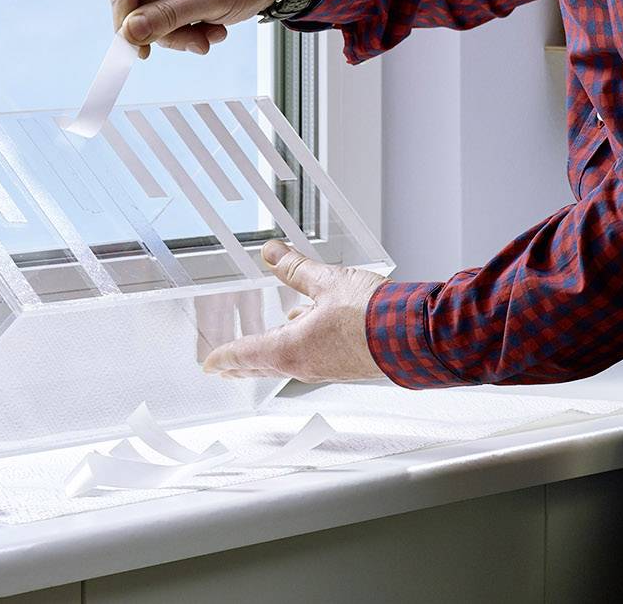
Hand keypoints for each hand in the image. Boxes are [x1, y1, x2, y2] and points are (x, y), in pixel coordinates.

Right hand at [108, 0, 285, 56]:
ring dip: (181, 33)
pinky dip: (185, 29)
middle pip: (137, 9)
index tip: (141, 53)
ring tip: (212, 33)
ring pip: (149, 19)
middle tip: (198, 43)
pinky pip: (162, 18)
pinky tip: (210, 26)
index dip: (128, 26)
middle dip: (168, 32)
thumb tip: (130, 33)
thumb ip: (169, 17)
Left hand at [201, 240, 386, 382]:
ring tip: (258, 351)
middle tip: (225, 369)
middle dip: (242, 364)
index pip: (246, 354)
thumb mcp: (327, 281)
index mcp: (291, 349)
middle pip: (263, 364)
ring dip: (269, 355)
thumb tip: (270, 253)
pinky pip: (310, 357)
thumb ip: (295, 268)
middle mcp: (305, 364)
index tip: (208, 365)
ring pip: (288, 361)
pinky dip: (296, 347)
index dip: (224, 357)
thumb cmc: (372, 315)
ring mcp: (326, 368)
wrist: (414, 337)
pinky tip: (303, 332)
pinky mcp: (346, 365)